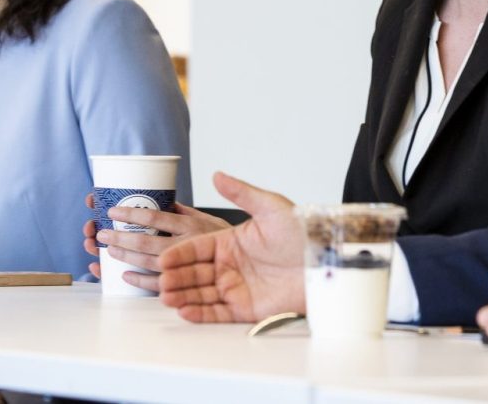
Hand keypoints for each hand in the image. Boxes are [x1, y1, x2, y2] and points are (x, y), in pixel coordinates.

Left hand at [82, 194, 228, 292]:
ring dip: (126, 257)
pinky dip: (140, 282)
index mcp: (193, 225)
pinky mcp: (190, 286)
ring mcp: (189, 266)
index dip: (132, 214)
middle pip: (147, 242)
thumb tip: (166, 201)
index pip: (156, 217)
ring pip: (150, 263)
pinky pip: (160, 286)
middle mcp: (189, 245)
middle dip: (121, 237)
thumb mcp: (212, 219)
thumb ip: (188, 211)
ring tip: (107, 251)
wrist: (257, 265)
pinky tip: (125, 276)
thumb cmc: (231, 241)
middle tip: (100, 233)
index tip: (113, 210)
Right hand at [157, 172, 305, 323]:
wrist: (326, 260)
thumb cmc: (303, 232)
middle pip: (194, 272)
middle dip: (176, 277)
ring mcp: (236, 288)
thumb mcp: (273, 207)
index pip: (197, 248)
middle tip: (161, 280)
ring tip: (167, 297)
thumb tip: (217, 174)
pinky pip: (217, 313)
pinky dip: (200, 313)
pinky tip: (185, 311)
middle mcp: (230, 266)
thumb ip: (243, 193)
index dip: (180, 254)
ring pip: (201, 293)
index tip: (164, 258)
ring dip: (182, 295)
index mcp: (231, 242)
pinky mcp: (246, 309)